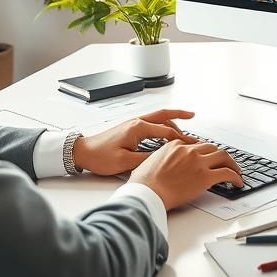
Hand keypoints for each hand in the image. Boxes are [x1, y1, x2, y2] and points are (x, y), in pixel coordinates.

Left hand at [71, 109, 196, 175]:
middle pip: (163, 114)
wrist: (83, 152)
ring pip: (157, 117)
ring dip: (171, 119)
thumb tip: (163, 158)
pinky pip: (151, 122)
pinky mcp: (129, 128)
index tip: (192, 145)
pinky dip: (162, 123)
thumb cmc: (100, 156)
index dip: (181, 139)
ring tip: (183, 125)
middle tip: (193, 115)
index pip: (167, 131)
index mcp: (138, 128)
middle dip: (180, 114)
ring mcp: (133, 123)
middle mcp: (136, 122)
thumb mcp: (125, 162)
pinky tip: (165, 130)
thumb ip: (147, 159)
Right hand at [129, 140, 242, 209]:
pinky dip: (235, 177)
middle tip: (226, 162)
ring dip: (232, 164)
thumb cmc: (144, 183)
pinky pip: (227, 174)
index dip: (205, 152)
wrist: (147, 192)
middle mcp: (188, 151)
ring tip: (236, 171)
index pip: (196, 145)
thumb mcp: (149, 160)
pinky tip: (238, 183)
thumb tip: (163, 163)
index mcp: (175, 145)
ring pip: (223, 156)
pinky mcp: (205, 177)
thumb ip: (161, 157)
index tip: (208, 158)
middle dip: (221, 155)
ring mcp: (198, 163)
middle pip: (212, 148)